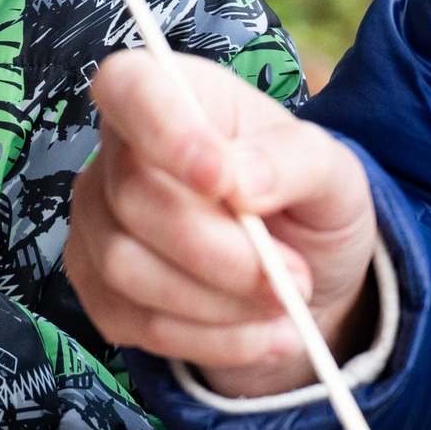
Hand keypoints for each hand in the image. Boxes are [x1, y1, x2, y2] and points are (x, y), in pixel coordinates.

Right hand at [66, 48, 378, 396]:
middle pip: (133, 198)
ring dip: (218, 305)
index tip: (221, 180)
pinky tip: (257, 335)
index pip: (130, 88)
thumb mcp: (332, 169)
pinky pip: (137, 323)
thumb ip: (295, 162)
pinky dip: (209, 341)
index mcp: (174, 94)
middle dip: (222, 254)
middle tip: (294, 279)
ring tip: (284, 309)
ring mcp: (98, 220)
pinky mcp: (99, 287)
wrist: (299, 268)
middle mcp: (118, 151)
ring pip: (127, 268)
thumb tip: (242, 181)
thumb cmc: (303, 197)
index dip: (164, 132)